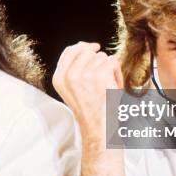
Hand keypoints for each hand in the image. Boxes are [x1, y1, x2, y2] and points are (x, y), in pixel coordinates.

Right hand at [52, 42, 122, 157]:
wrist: (99, 128)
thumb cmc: (91, 109)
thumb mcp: (73, 89)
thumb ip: (74, 68)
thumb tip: (85, 46)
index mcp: (58, 78)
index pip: (69, 51)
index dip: (82, 46)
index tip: (93, 48)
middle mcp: (68, 76)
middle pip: (87, 51)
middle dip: (98, 60)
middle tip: (101, 79)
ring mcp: (83, 75)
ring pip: (101, 56)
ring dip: (108, 69)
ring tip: (106, 86)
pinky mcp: (99, 75)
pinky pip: (112, 61)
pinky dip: (117, 72)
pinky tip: (113, 86)